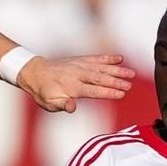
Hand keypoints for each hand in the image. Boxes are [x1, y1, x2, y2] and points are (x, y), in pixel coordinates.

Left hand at [19, 54, 134, 112]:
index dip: (108, 92)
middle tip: (130, 85)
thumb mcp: (49, 103)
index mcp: (71, 87)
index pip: (93, 90)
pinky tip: (120, 58)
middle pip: (100, 78)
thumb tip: (72, 107)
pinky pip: (96, 58)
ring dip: (117, 70)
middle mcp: (77, 74)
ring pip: (101, 67)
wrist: (35, 72)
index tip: (121, 94)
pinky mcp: (81, 60)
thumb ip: (62, 105)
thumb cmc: (43, 91)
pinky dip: (108, 58)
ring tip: (131, 73)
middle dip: (116, 81)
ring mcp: (80, 65)